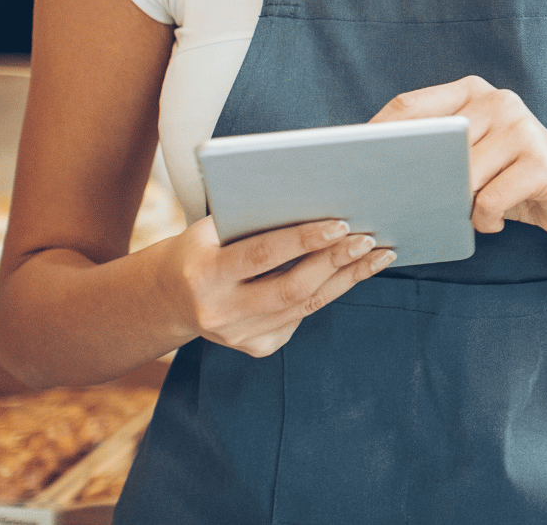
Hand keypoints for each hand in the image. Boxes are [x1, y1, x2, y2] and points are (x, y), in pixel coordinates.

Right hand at [156, 215, 392, 357]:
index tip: (341, 223)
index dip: (303, 240)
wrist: (168, 299)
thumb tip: (320, 200)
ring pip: (305, 305)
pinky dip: (330, 291)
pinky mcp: (256, 347)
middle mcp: (219, 312)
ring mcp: (238, 336)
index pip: (261, 255)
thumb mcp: (212, 230)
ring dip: (347, 277)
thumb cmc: (202, 248)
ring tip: (378, 253)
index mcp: (203, 275)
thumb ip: (255, 220)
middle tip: (369, 238)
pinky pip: (302, 317)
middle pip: (291, 288)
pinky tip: (354, 272)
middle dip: (335, 261)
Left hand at [371, 76, 546, 241]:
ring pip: (461, 175)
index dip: (375, 134)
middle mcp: (499, 100)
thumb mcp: (473, 158)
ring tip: (468, 212)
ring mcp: (523, 127)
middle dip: (411, 178)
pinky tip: (497, 219)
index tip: (346, 164)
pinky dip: (486, 219)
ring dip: (457, 205)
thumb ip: (437, 150)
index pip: (409, 106)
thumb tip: (373, 171)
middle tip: (397, 205)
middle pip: (431, 142)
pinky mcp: (542, 162)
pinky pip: (489, 199)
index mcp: (474, 92)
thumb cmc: (513, 181)